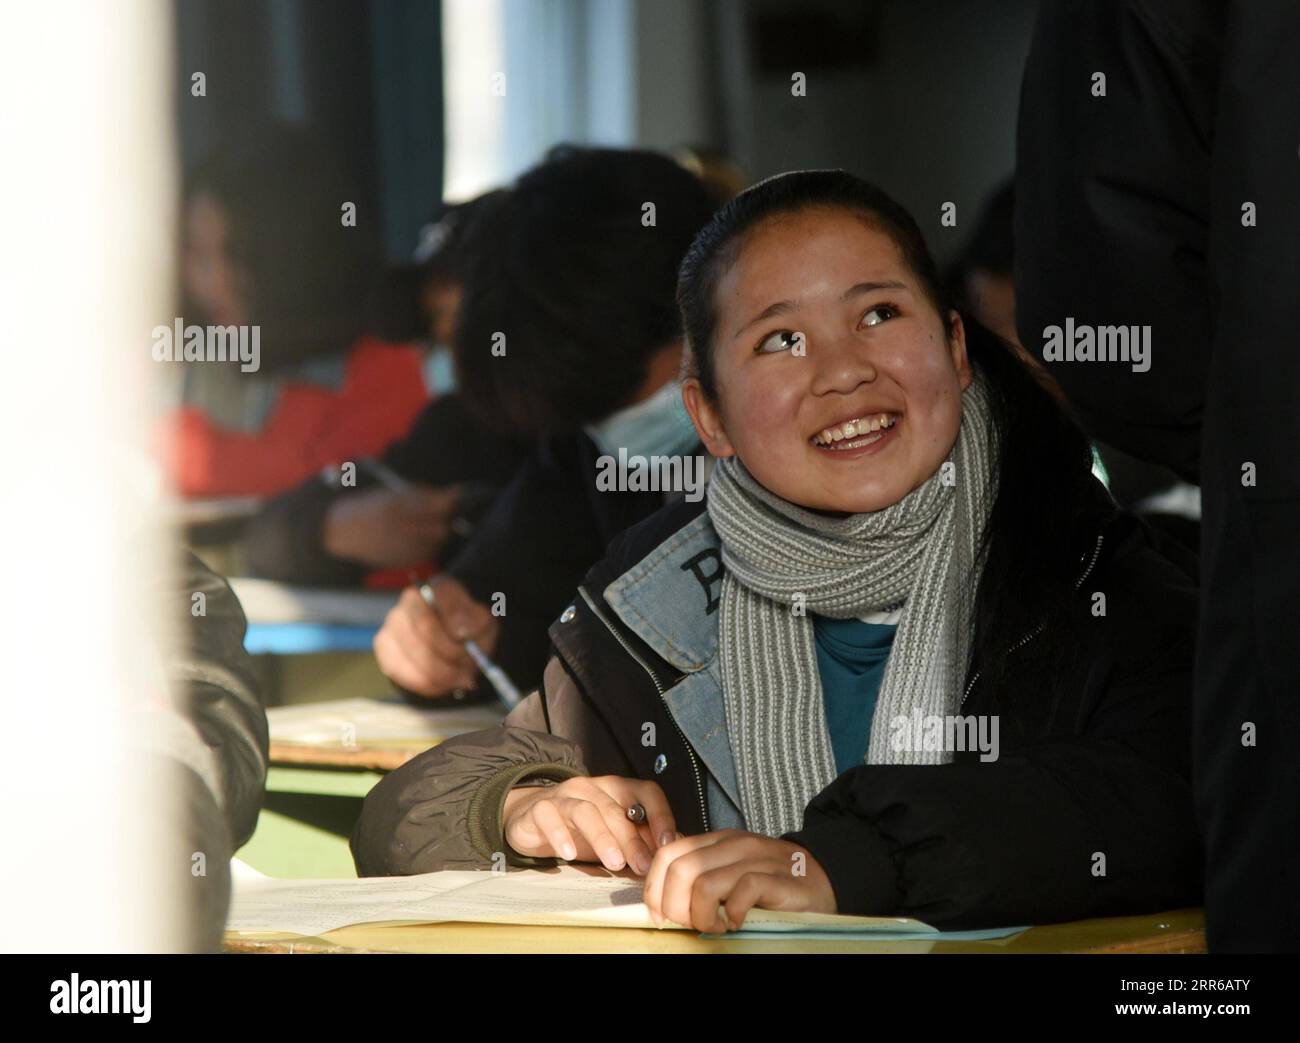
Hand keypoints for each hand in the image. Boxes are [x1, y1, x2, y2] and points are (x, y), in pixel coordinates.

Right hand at [323, 484, 460, 568]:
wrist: (340, 531)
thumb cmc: (371, 507)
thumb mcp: (392, 493)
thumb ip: (423, 494)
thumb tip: (456, 493)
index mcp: (397, 505)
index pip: (438, 505)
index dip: (452, 500)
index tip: (458, 495)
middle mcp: (399, 527)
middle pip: (441, 527)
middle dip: (447, 519)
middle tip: (445, 513)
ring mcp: (399, 547)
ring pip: (436, 543)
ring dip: (439, 533)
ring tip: (430, 524)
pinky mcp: (400, 560)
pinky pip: (426, 554)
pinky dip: (429, 545)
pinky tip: (421, 538)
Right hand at [373, 576, 497, 697]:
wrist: (453, 637)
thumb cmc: (468, 628)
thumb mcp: (483, 623)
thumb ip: (476, 624)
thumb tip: (461, 634)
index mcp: (438, 587)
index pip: (440, 600)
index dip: (453, 622)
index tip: (467, 640)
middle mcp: (410, 601)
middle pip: (425, 630)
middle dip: (449, 657)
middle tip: (468, 674)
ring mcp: (393, 624)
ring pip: (412, 655)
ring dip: (440, 675)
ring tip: (459, 680)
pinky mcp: (384, 647)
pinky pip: (400, 671)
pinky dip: (425, 683)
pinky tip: (442, 684)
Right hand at [503, 775, 678, 875]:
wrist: (531, 820)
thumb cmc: (578, 829)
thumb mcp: (613, 834)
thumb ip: (640, 839)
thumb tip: (671, 851)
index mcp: (616, 789)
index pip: (646, 792)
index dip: (661, 814)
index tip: (668, 842)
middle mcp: (592, 787)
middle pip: (617, 809)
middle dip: (633, 840)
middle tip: (643, 866)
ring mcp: (565, 795)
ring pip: (587, 811)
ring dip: (603, 838)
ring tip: (614, 862)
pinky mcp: (540, 808)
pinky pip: (550, 816)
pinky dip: (560, 834)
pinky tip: (569, 853)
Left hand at [643, 829, 836, 931]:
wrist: (822, 877)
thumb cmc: (773, 881)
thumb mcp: (730, 868)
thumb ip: (701, 870)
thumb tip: (662, 883)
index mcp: (717, 842)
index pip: (668, 854)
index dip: (655, 888)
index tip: (660, 915)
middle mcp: (733, 845)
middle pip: (680, 870)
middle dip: (675, 906)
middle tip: (691, 924)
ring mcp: (755, 860)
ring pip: (704, 883)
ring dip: (701, 915)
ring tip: (715, 926)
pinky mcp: (776, 879)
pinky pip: (741, 892)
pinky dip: (731, 914)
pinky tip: (736, 922)